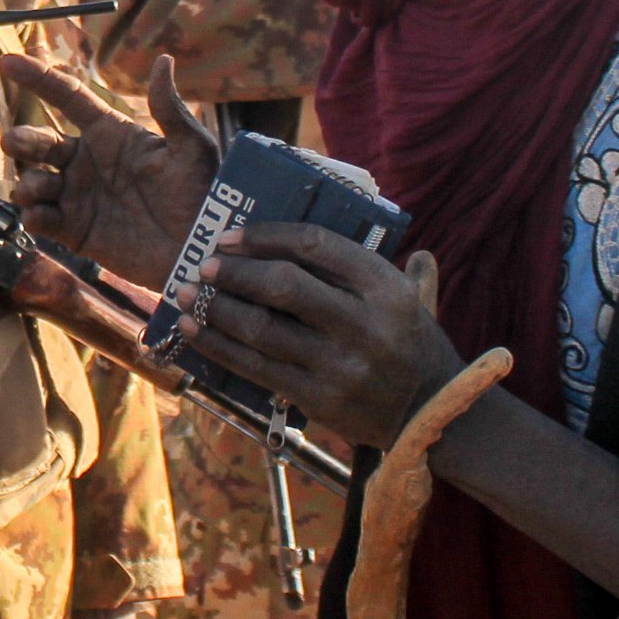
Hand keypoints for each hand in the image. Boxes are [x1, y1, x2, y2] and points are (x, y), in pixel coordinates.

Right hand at [1, 52, 219, 287]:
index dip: (38, 78)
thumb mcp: (191, 148)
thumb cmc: (202, 193)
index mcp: (110, 134)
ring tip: (35, 189)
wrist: (202, 250)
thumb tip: (163, 59)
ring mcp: (79, 196)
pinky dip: (33, 216)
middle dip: (22, 139)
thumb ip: (170, 108)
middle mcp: (87, 161)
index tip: (8, 62)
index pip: (67, 97)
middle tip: (13, 142)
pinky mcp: (76, 231)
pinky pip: (43, 219)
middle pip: (41, 142)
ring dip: (28, 183)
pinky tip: (37, 216)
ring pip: (35, 181)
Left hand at [183, 228, 460, 450]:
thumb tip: (331, 205)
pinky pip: (257, 368)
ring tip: (185, 295)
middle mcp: (364, 324)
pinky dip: (219, 346)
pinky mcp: (319, 399)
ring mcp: (340, 365)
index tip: (230, 235)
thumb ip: (368, 258)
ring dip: (215, 309)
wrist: (433, 412)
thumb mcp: (409, 293)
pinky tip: (194, 331)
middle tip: (204, 265)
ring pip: (262, 329)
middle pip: (284, 286)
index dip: (266, 236)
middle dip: (235, 272)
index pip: (315, 245)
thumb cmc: (410, 342)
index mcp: (385, 287)